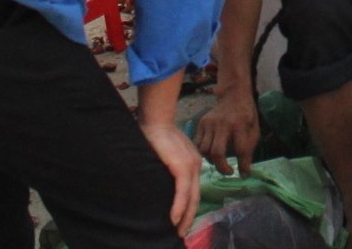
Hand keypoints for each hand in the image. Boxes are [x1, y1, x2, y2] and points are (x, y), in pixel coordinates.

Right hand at [138, 114, 201, 242]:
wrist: (156, 119)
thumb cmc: (156, 136)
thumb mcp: (167, 155)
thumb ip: (170, 169)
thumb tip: (163, 187)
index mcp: (193, 163)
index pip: (194, 190)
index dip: (190, 207)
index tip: (184, 222)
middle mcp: (195, 165)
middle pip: (195, 197)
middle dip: (189, 217)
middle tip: (182, 233)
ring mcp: (191, 165)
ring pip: (191, 197)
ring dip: (185, 217)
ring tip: (179, 231)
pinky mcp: (182, 166)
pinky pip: (183, 191)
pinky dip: (179, 206)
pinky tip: (174, 218)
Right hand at [193, 85, 260, 172]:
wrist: (233, 94)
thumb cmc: (246, 114)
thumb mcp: (254, 128)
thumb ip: (249, 147)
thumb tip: (244, 171)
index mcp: (240, 124)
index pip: (241, 150)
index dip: (243, 165)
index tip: (244, 174)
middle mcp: (223, 123)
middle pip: (217, 152)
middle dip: (222, 167)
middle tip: (229, 171)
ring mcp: (209, 123)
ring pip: (204, 150)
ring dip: (212, 161)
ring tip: (220, 162)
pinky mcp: (201, 122)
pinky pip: (198, 143)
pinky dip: (204, 153)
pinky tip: (211, 154)